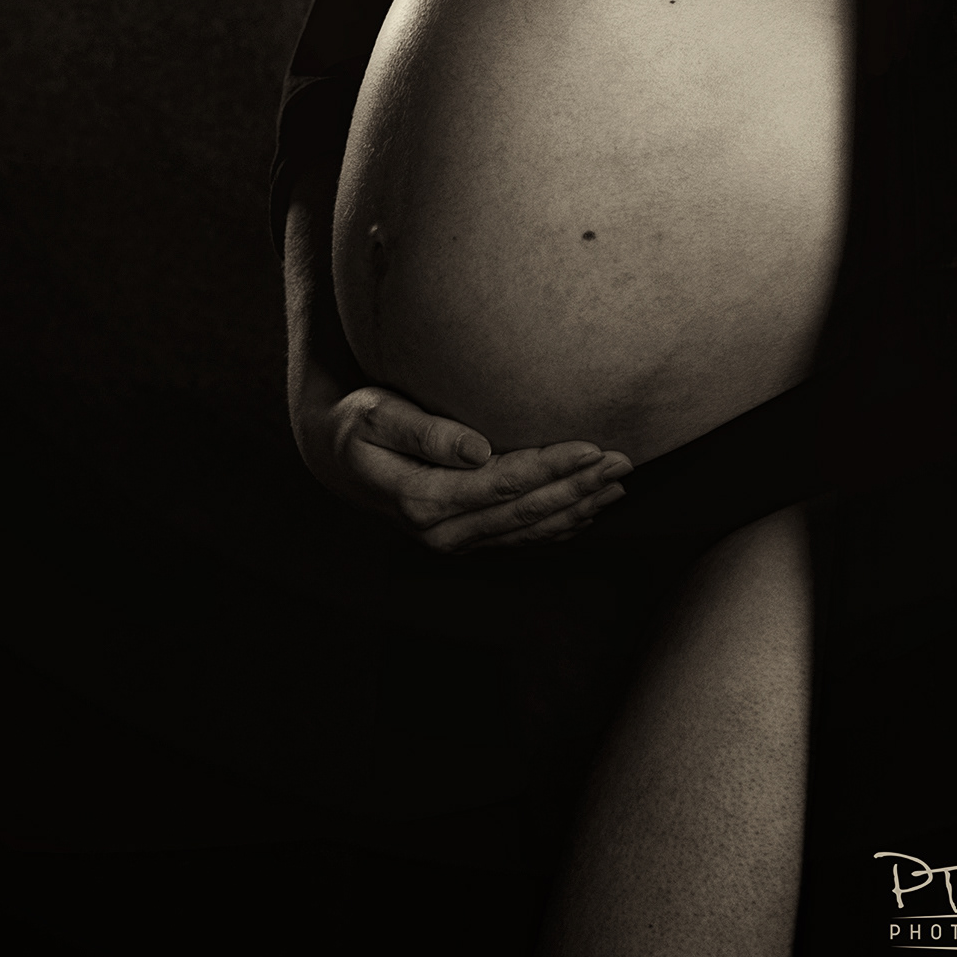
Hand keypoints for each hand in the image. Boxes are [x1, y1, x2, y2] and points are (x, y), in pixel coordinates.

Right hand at [296, 381, 633, 553]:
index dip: (552, 466)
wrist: (333, 458)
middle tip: (624, 462)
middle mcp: (442, 531)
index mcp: (423, 500)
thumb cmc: (355, 423)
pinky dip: (557, 527)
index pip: (504, 483)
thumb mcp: (375, 415)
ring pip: (529, 531)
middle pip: (526, 511)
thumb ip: (424, 431)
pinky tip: (587, 511)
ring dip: (576, 508)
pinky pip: (519, 539)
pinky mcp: (464, 539)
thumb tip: (478, 448)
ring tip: (618, 484)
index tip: (593, 447)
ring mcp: (454, 541)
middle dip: (578, 488)